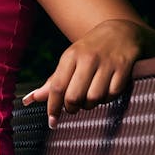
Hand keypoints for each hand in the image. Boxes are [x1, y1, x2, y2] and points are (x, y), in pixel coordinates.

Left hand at [22, 19, 145, 128]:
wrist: (120, 31)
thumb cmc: (89, 51)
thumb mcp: (69, 61)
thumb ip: (52, 82)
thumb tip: (31, 99)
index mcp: (70, 56)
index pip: (57, 87)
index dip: (53, 107)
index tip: (52, 122)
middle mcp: (87, 58)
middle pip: (74, 96)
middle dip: (72, 108)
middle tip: (73, 107)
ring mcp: (107, 63)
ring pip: (94, 98)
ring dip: (90, 105)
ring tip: (89, 99)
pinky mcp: (124, 67)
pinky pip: (113, 94)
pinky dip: (108, 99)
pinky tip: (105, 93)